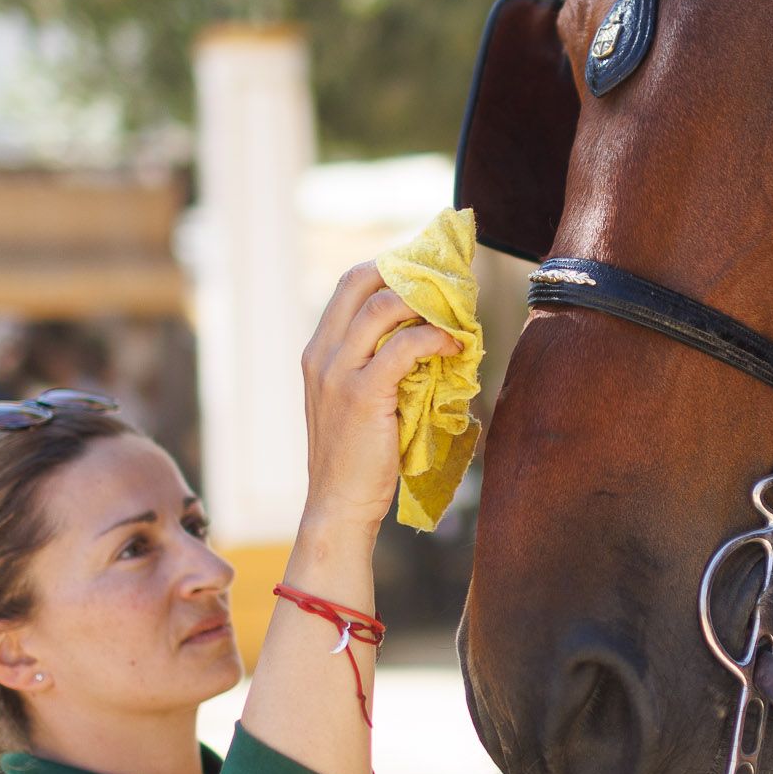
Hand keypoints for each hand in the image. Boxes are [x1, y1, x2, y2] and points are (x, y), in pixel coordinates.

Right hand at [298, 263, 462, 533]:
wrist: (338, 504)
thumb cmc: (356, 458)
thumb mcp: (354, 401)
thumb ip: (375, 366)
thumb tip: (425, 337)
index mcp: (318, 351)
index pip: (349, 285)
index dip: (388, 268)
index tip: (425, 274)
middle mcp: (322, 354)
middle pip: (361, 281)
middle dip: (406, 271)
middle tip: (445, 284)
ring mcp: (339, 372)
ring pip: (383, 307)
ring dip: (426, 304)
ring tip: (455, 317)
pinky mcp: (362, 394)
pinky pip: (404, 347)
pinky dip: (435, 339)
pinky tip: (454, 348)